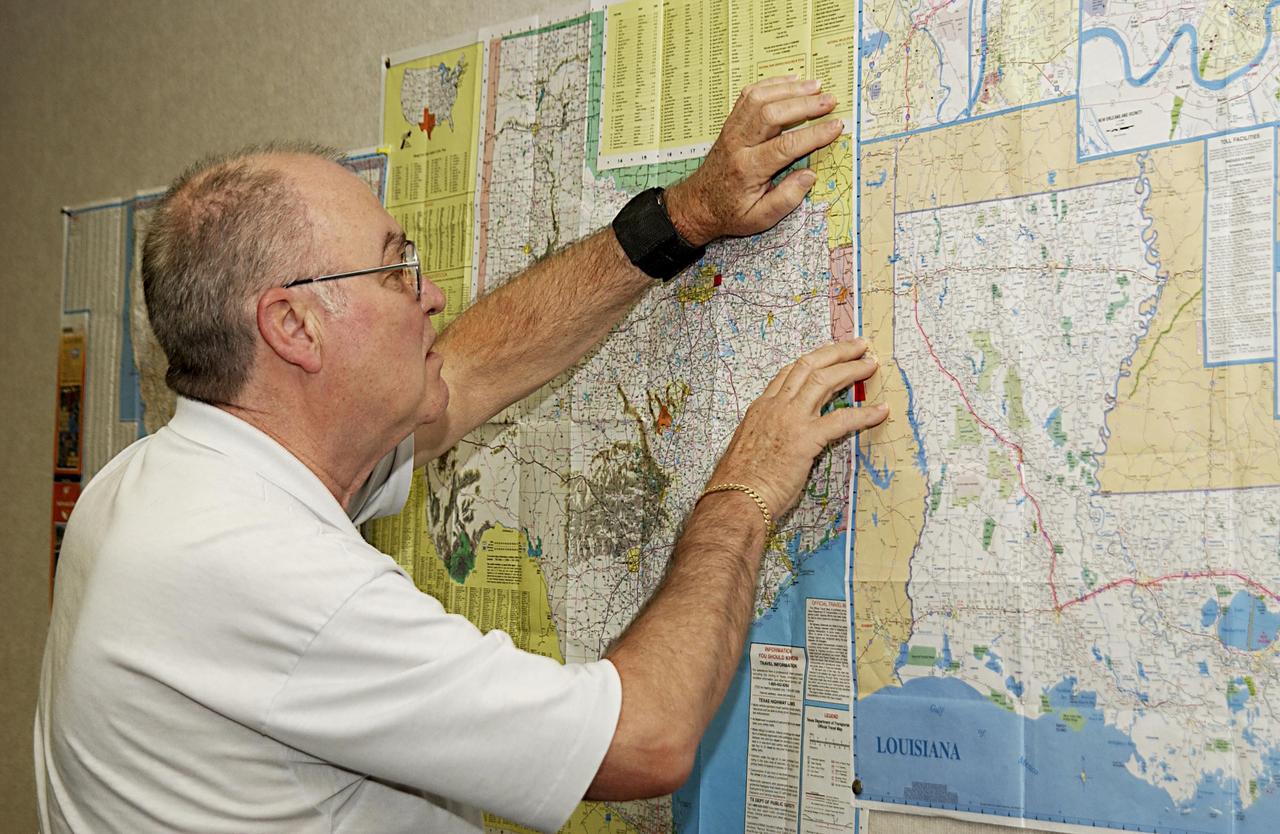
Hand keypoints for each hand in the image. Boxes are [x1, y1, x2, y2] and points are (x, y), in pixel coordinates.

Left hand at [664, 77, 842, 245]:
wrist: (698, 204)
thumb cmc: (731, 213)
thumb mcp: (759, 219)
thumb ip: (786, 199)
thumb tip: (810, 176)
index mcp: (747, 170)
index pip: (785, 146)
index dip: (813, 135)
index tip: (836, 127)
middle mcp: (737, 144)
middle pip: (770, 113)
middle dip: (803, 104)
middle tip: (830, 101)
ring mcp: (731, 130)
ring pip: (758, 98)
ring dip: (789, 89)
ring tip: (816, 86)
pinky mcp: (730, 123)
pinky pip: (749, 95)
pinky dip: (771, 84)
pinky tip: (791, 81)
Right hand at [708, 340, 888, 520]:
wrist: (736, 498)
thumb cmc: (739, 482)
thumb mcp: (749, 447)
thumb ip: (767, 435)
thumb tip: (781, 440)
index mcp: (761, 408)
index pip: (789, 373)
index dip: (812, 360)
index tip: (828, 354)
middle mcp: (775, 406)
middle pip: (808, 366)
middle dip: (836, 352)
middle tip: (858, 347)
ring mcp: (790, 419)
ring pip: (824, 381)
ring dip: (851, 369)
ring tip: (870, 364)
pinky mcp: (806, 439)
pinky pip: (841, 420)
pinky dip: (864, 414)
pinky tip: (880, 411)